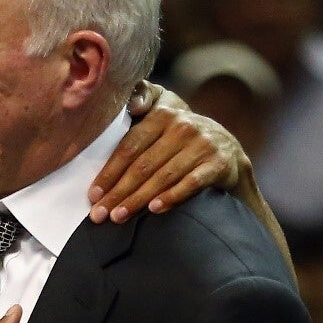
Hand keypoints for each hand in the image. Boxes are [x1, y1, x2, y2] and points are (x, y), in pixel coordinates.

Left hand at [88, 82, 244, 223]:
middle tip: (100, 214)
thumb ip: (142, 106)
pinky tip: (154, 209)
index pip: (130, 146)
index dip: (109, 172)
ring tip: (119, 216)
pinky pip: (191, 183)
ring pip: (163, 176)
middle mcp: (183, 126)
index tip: (93, 194)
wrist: (228, 150)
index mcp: (163, 114)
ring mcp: (202, 144)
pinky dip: (172, 197)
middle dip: (118, 192)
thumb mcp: (163, 114)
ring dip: (138, 199)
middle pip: (143, 164)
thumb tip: (124, 109)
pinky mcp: (218, 163)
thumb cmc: (182, 138)